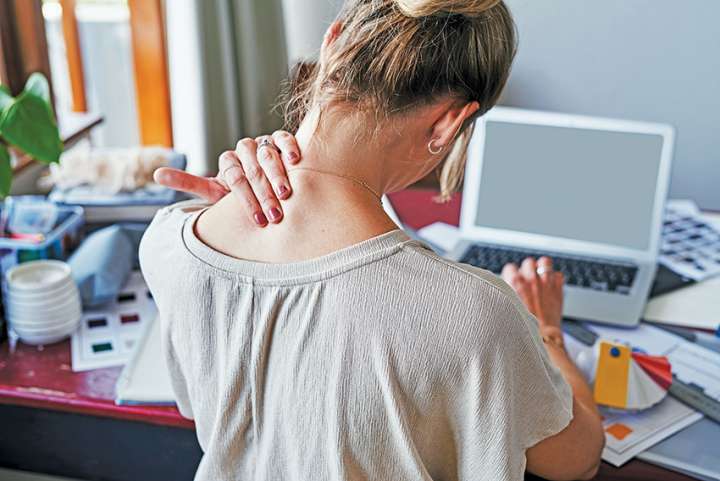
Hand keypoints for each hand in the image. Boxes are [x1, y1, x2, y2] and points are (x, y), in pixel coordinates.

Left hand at [153, 130, 300, 226]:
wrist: (267, 190)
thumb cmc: (239, 197)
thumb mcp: (214, 193)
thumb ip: (189, 183)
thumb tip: (156, 174)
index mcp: (227, 162)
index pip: (234, 177)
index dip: (245, 199)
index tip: (258, 220)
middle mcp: (243, 150)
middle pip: (252, 169)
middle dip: (263, 194)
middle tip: (274, 215)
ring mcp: (262, 143)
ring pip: (267, 154)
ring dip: (277, 175)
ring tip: (286, 194)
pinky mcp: (280, 139)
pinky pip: (284, 138)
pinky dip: (289, 148)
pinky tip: (295, 161)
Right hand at [501, 256, 564, 329]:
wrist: (542, 337)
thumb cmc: (522, 325)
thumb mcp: (507, 306)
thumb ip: (507, 293)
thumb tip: (506, 287)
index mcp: (515, 282)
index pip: (510, 268)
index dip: (511, 275)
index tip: (513, 280)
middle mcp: (531, 279)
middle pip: (528, 262)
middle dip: (527, 269)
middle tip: (527, 279)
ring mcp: (546, 282)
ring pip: (545, 262)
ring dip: (542, 268)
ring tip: (541, 276)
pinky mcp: (558, 288)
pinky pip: (558, 275)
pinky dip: (555, 279)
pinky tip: (551, 286)